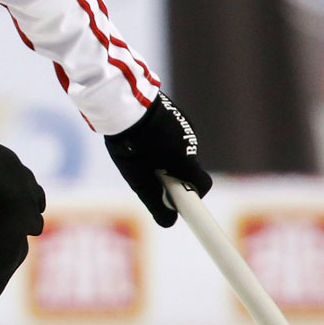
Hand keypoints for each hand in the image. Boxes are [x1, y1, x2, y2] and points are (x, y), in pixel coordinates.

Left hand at [104, 92, 211, 227]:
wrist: (121, 103)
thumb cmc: (128, 143)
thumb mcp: (137, 178)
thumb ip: (155, 202)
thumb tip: (169, 222)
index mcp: (184, 159)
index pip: (202, 185)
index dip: (193, 197)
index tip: (183, 204)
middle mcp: (191, 142)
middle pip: (190, 169)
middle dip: (174, 176)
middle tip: (150, 173)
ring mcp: (186, 126)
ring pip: (182, 152)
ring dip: (168, 158)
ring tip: (143, 151)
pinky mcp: (178, 115)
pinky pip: (177, 136)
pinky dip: (166, 142)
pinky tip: (146, 136)